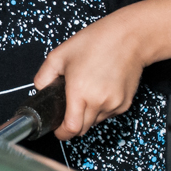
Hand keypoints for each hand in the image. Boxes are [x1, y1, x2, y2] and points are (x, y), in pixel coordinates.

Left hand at [34, 15, 144, 139]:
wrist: (130, 37)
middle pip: (82, 129)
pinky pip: (108, 114)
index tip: (57, 129)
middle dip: (72, 123)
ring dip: (87, 114)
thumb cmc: (97, 41)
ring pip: (95, 122)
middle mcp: (98, 102)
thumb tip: (40, 90)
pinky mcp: (125, 103)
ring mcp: (114, 104)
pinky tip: (100, 89)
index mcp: (80, 92)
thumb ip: (43, 76)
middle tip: (69, 106)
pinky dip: (101, 108)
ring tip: (87, 91)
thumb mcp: (59, 54)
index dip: (61, 133)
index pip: (71, 129)